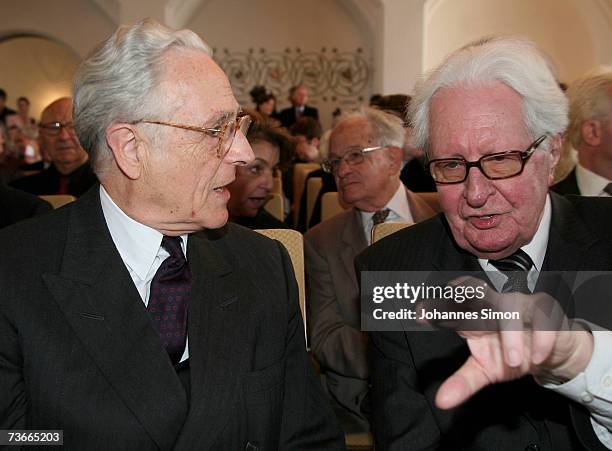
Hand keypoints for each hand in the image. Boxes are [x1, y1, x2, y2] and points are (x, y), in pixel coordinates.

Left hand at [417, 278, 594, 409]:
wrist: (551, 354)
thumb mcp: (486, 371)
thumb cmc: (513, 355)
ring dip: (510, 333)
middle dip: (465, 295)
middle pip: (477, 292)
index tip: (420, 314)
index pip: (452, 307)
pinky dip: (541, 337)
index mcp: (474, 318)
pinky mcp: (546, 312)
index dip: (437, 308)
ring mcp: (520, 305)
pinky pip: (543, 317)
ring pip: (511, 306)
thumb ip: (463, 383)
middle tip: (458, 312)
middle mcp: (493, 306)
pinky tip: (537, 357)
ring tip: (512, 361)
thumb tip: (441, 401)